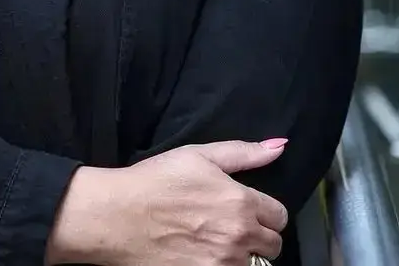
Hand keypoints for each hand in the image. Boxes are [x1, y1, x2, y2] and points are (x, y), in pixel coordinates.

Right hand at [108, 139, 288, 265]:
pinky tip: (203, 255)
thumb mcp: (198, 155)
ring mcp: (223, 264)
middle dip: (258, 235)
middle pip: (273, 246)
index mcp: (241, 202)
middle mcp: (239, 237)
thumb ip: (243, 153)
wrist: (118, 216)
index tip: (247, 208)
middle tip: (231, 225)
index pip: (279, 216)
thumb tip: (279, 146)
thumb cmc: (155, 181)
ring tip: (214, 241)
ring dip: (240, 255)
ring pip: (253, 265)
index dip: (265, 210)